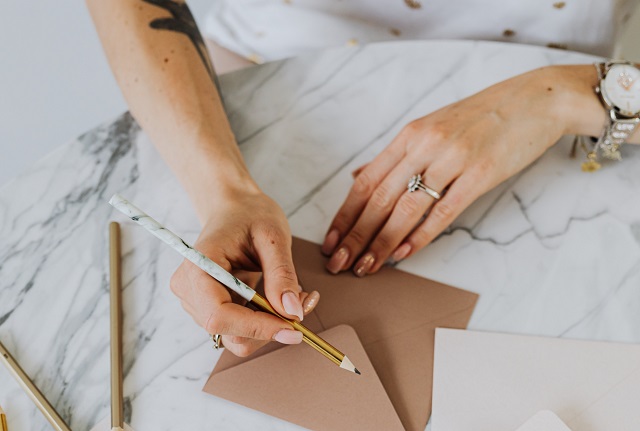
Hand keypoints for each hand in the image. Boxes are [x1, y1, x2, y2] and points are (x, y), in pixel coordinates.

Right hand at [170, 185, 319, 356]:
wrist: (235, 209)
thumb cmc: (250, 214)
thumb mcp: (273, 237)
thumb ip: (281, 274)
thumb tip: (292, 313)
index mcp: (198, 267)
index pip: (219, 316)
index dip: (257, 327)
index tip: (293, 326)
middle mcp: (190, 290)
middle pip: (229, 333)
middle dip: (270, 326)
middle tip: (304, 302)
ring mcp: (197, 302)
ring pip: (238, 337)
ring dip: (271, 325)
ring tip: (295, 295)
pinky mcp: (210, 308)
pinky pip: (240, 329)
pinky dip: (266, 321)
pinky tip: (281, 298)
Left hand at [321, 66, 586, 275]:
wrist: (535, 100)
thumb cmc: (481, 116)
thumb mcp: (431, 127)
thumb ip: (395, 155)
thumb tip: (358, 176)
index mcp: (409, 134)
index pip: (366, 181)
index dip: (345, 214)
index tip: (331, 240)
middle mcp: (424, 145)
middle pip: (380, 198)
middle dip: (356, 235)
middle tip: (338, 262)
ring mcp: (452, 159)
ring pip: (406, 208)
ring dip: (382, 242)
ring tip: (365, 266)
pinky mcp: (480, 175)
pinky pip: (443, 211)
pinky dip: (420, 236)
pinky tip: (403, 253)